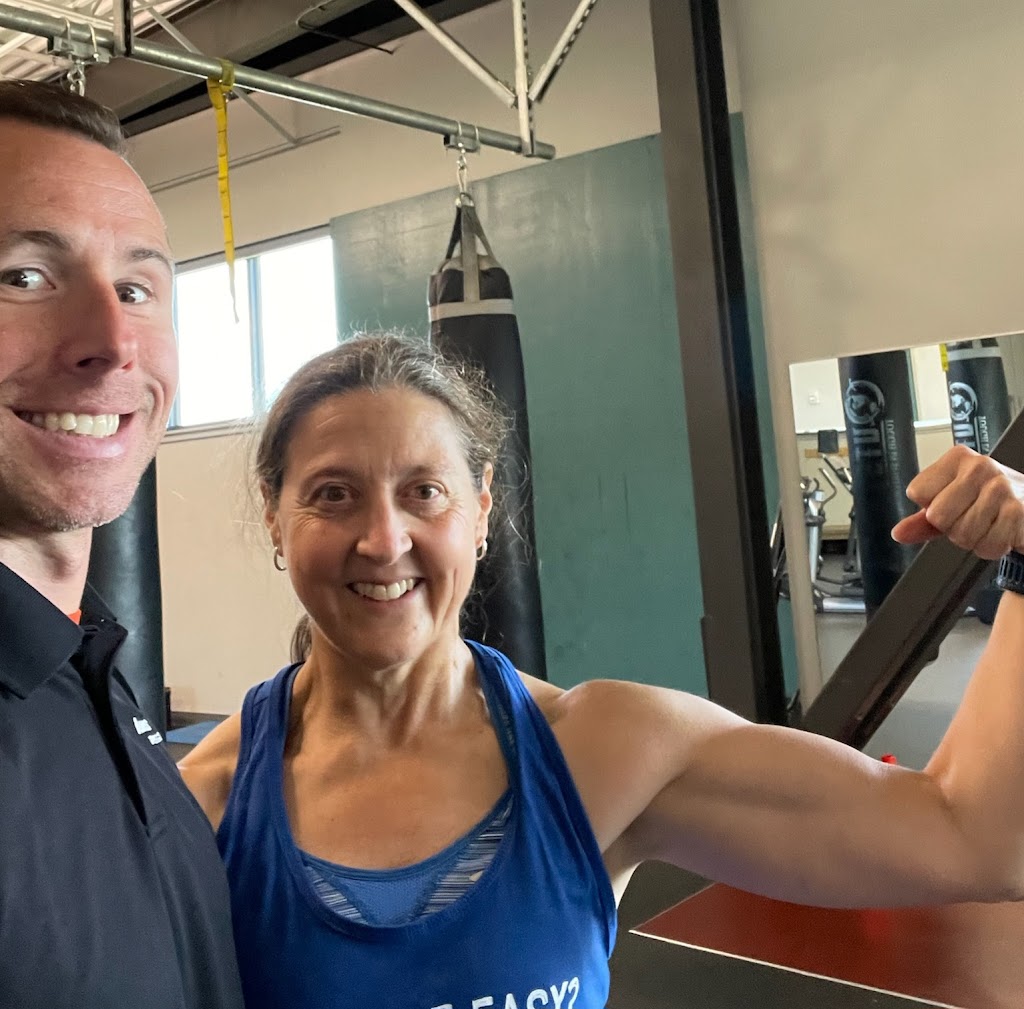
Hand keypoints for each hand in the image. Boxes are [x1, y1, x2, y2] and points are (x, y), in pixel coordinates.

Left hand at [891, 445, 1023, 558]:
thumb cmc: (989, 501)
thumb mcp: (952, 503)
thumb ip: (922, 519)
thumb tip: (898, 533)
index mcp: (957, 459)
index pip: (917, 491)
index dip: (931, 507)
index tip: (952, 503)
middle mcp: (979, 467)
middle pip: (938, 515)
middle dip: (952, 527)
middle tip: (971, 517)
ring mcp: (1001, 487)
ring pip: (962, 533)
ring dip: (973, 539)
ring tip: (988, 523)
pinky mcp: (1018, 511)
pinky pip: (987, 545)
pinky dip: (992, 547)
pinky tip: (1001, 531)